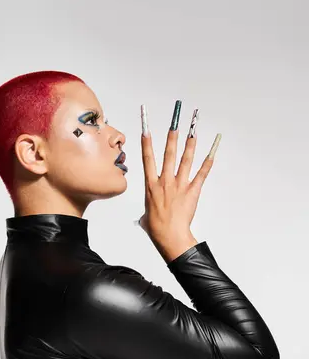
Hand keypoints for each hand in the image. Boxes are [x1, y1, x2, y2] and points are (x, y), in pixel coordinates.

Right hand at [138, 113, 218, 247]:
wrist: (169, 236)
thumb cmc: (156, 228)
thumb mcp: (146, 218)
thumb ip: (146, 213)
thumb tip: (145, 219)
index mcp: (151, 186)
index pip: (148, 159)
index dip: (146, 143)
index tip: (146, 129)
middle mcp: (165, 182)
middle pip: (169, 154)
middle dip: (172, 136)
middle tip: (174, 122)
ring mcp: (179, 185)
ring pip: (185, 160)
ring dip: (190, 144)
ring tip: (193, 130)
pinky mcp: (192, 192)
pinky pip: (201, 175)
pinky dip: (208, 163)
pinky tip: (213, 152)